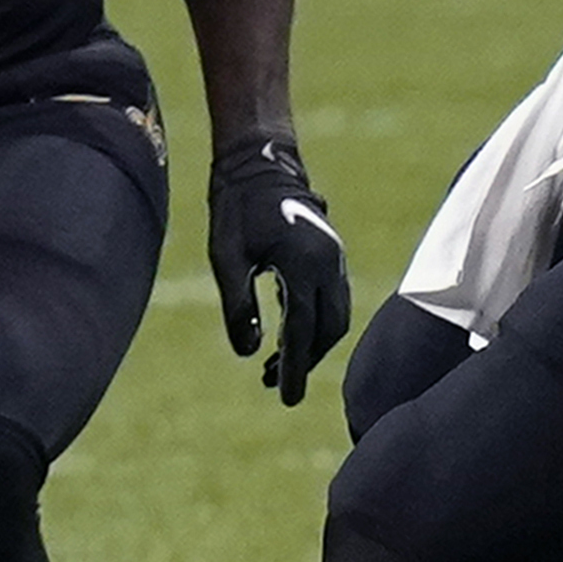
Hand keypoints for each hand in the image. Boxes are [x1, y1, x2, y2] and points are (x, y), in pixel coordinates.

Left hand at [209, 136, 350, 404]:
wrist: (260, 164)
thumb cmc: (237, 209)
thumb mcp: (226, 258)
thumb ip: (237, 306)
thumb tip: (248, 353)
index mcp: (302, 265)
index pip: (303, 330)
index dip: (295, 367)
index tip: (285, 397)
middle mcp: (328, 265)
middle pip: (329, 329)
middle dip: (307, 360)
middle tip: (277, 384)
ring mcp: (334, 260)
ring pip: (335, 317)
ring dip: (312, 344)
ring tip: (276, 365)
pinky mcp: (332, 257)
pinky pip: (333, 301)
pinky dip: (316, 324)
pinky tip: (288, 334)